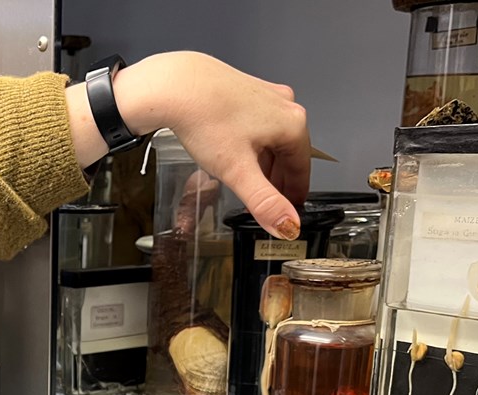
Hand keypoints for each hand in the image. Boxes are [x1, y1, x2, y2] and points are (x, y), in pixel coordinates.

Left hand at [67, 51, 310, 239]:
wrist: (174, 84)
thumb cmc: (206, 121)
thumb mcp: (238, 170)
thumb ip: (265, 202)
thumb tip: (289, 227)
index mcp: (292, 124)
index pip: (303, 169)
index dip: (296, 195)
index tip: (292, 210)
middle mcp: (284, 105)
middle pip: (289, 152)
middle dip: (279, 180)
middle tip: (270, 203)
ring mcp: (265, 94)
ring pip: (272, 138)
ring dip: (265, 162)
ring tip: (252, 182)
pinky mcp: (245, 88)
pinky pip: (257, 123)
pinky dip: (252, 144)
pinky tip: (237, 153)